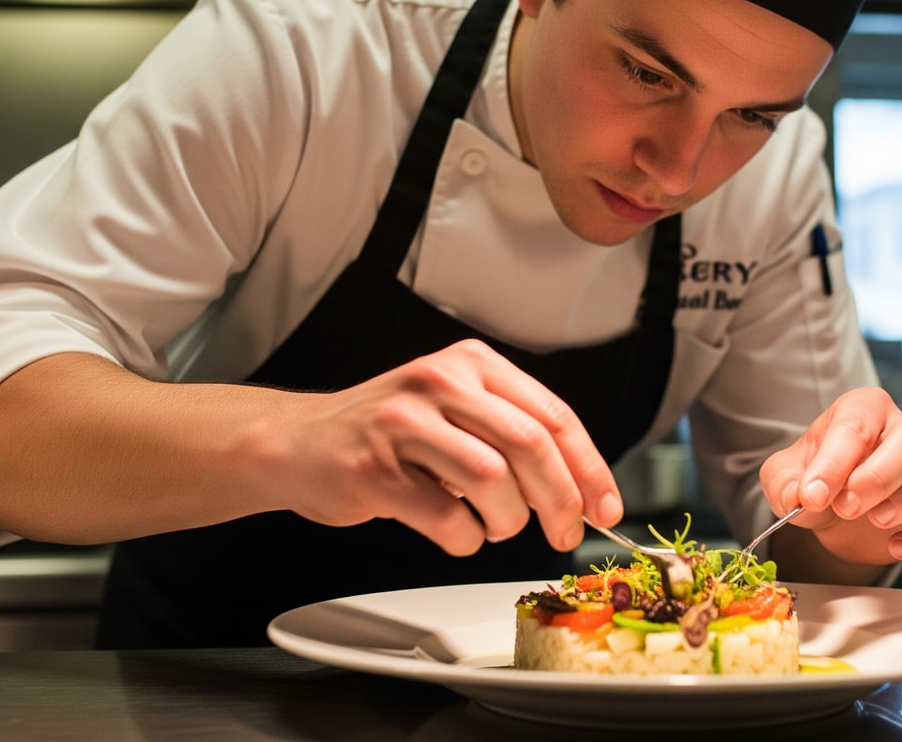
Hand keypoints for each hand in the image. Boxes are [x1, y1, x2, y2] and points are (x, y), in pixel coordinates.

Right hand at [266, 339, 621, 556]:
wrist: (296, 442)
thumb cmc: (388, 434)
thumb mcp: (454, 409)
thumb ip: (512, 434)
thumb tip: (582, 490)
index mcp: (471, 364)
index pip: (552, 415)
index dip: (588, 468)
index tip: (605, 507)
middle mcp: (439, 382)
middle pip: (530, 445)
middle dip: (560, 500)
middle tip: (564, 533)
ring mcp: (404, 423)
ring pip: (492, 479)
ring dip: (508, 520)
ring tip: (497, 528)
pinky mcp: (375, 468)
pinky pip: (445, 516)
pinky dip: (465, 538)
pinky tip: (458, 533)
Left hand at [759, 386, 901, 567]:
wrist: (830, 514)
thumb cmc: (813, 481)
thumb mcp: (783, 477)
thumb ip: (784, 483)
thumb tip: (804, 497)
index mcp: (863, 409)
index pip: (858, 424)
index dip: (836, 462)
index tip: (813, 494)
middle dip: (879, 477)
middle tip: (846, 507)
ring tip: (877, 521)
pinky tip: (897, 547)